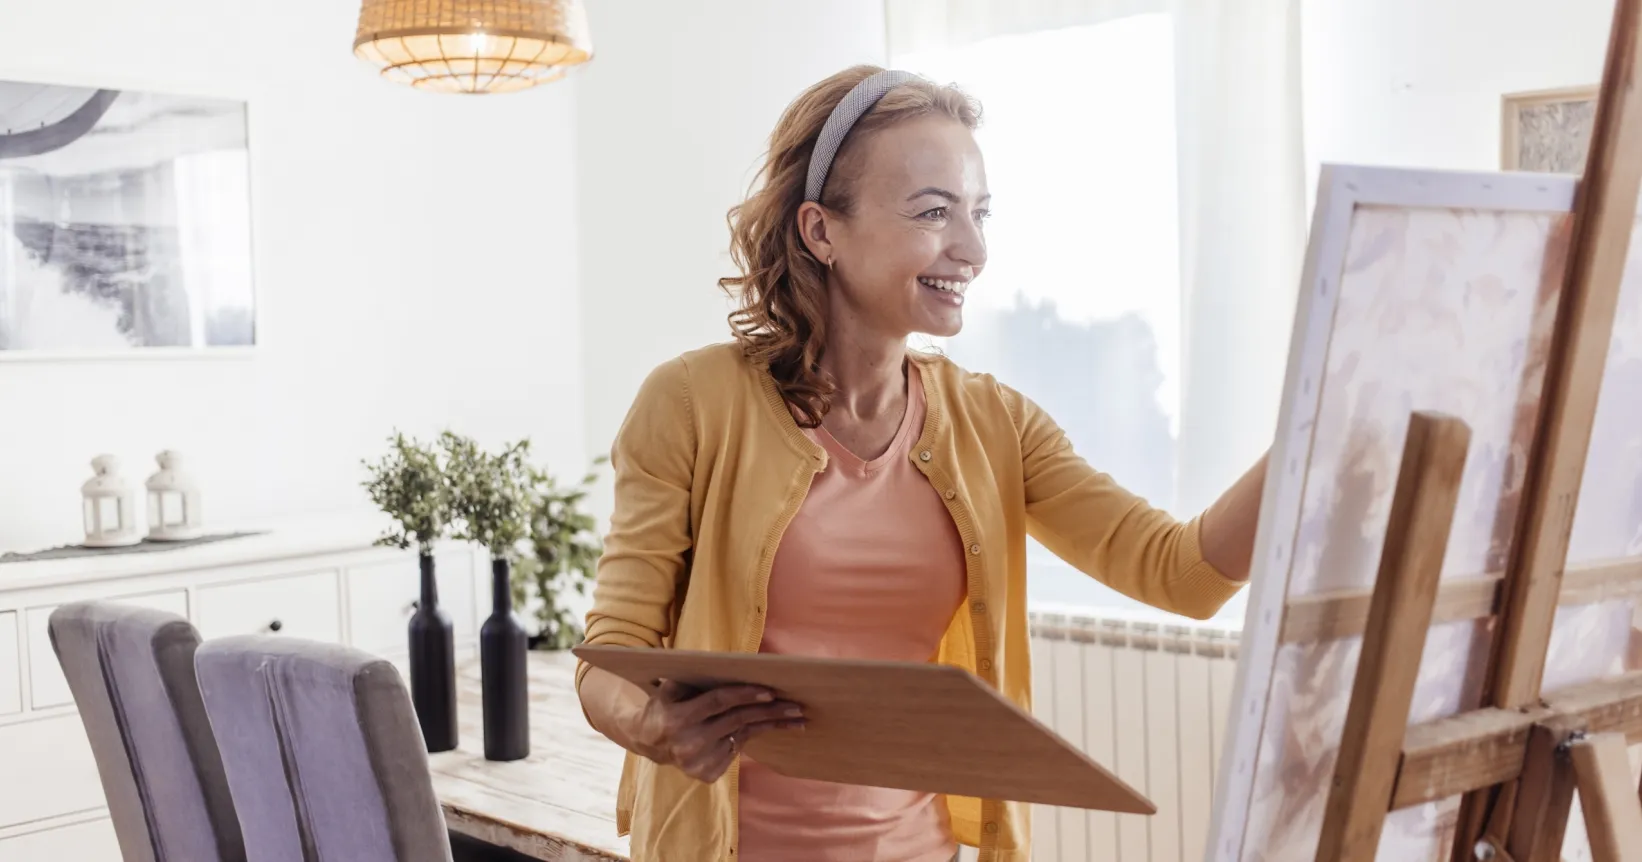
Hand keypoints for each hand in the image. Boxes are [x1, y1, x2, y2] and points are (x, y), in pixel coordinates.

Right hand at [624, 680, 804, 782]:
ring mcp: (698, 763)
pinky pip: (736, 750)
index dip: (744, 694)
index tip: (770, 691)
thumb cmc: (664, 706)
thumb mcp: (669, 688)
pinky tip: (766, 727)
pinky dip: (750, 736)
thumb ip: (692, 678)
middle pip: (736, 721)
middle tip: (795, 706)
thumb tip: (727, 664)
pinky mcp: (707, 775)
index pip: (718, 702)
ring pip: (741, 736)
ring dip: (769, 726)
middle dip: (769, 712)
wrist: (649, 742)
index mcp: (677, 719)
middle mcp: (688, 744)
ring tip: (795, 719)